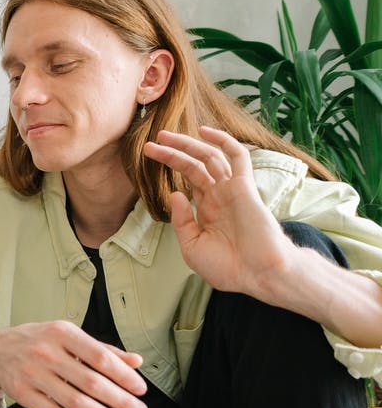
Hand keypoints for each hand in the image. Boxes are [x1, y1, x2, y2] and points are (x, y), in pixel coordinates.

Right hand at [0, 321, 146, 407]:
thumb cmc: (41, 342)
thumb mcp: (69, 336)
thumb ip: (102, 349)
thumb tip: (136, 362)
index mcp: (62, 333)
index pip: (100, 357)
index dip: (124, 376)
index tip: (142, 390)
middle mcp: (46, 352)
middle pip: (91, 383)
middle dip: (121, 401)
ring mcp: (32, 375)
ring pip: (75, 403)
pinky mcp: (23, 395)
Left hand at [144, 126, 295, 296]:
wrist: (257, 275)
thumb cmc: (228, 267)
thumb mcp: (192, 247)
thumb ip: (181, 221)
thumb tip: (174, 193)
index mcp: (208, 209)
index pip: (188, 179)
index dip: (170, 166)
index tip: (149, 157)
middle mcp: (219, 195)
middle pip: (194, 164)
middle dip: (173, 152)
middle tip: (150, 143)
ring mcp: (232, 189)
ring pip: (210, 157)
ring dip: (187, 144)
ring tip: (164, 135)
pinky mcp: (245, 187)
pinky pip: (237, 157)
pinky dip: (223, 141)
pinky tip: (204, 132)